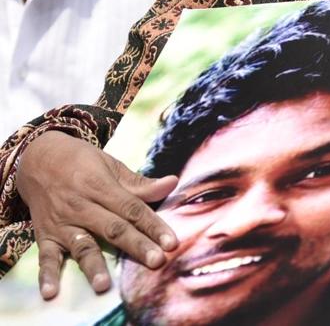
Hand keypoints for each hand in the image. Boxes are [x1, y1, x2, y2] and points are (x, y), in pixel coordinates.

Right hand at [16, 130, 178, 299]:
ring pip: (82, 245)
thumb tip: (173, 183)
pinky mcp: (45, 235)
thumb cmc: (81, 161)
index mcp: (100, 186)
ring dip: (93, 265)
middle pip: (113, 229)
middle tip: (156, 261)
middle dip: (136, 246)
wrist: (36, 157)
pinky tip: (52, 291)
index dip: (153, 226)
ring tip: (104, 285)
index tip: (172, 243)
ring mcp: (62, 222)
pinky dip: (47, 275)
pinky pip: (45, 256)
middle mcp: (81, 205)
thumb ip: (140, 183)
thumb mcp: (110, 165)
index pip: (132, 209)